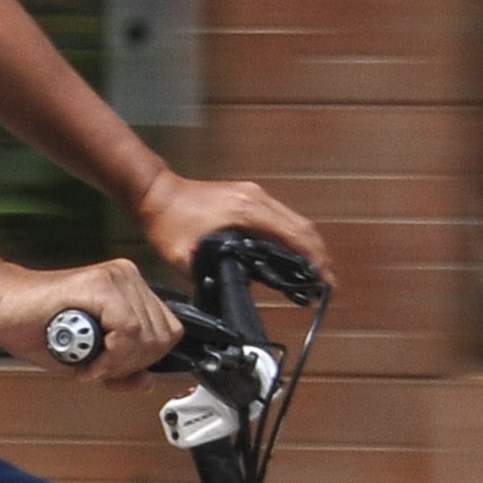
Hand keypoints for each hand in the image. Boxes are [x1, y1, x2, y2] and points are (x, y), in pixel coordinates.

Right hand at [0, 257, 178, 387]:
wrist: (2, 307)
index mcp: (132, 291)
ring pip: (147, 336)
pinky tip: (86, 355)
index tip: (111, 367)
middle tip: (96, 366)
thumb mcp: (88, 361)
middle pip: (162, 338)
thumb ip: (120, 371)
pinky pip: (129, 331)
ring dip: (118, 361)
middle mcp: (129, 278)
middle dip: (131, 365)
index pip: (167, 333)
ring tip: (88, 359)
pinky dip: (110, 355)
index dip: (143, 361)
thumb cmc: (39, 330)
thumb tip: (147, 382)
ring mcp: (117, 277)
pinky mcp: (101, 283)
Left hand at [133, 171, 325, 281]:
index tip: (325, 281)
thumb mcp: (185, 257)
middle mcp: (257, 199)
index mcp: (247, 211)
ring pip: (294, 220)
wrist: (155, 192)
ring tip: (315, 272)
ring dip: (308, 245)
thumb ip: (212, 274)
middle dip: (319, 255)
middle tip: (327, 282)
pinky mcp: (248, 197)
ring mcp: (254, 195)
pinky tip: (293, 254)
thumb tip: (239, 291)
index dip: (314, 259)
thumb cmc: (167, 223)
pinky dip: (293, 236)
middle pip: (302, 226)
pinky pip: (281, 217)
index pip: (294, 235)